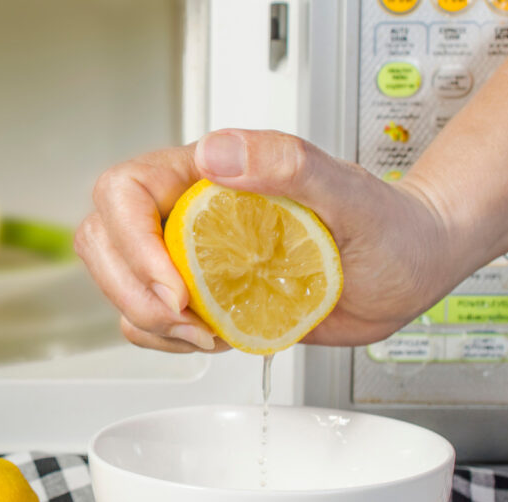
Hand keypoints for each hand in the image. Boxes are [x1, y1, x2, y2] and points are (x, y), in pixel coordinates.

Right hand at [74, 129, 455, 352]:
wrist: (404, 269)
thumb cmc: (385, 224)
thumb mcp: (346, 191)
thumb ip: (285, 164)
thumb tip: (216, 154)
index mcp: (205, 173)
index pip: (124, 191)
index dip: (132, 242)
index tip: (177, 285)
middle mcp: (184, 211)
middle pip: (103, 239)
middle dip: (132, 290)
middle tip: (187, 317)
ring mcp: (184, 256)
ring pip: (116, 284)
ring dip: (148, 321)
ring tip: (209, 330)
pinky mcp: (195, 297)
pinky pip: (144, 320)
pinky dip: (164, 340)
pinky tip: (213, 334)